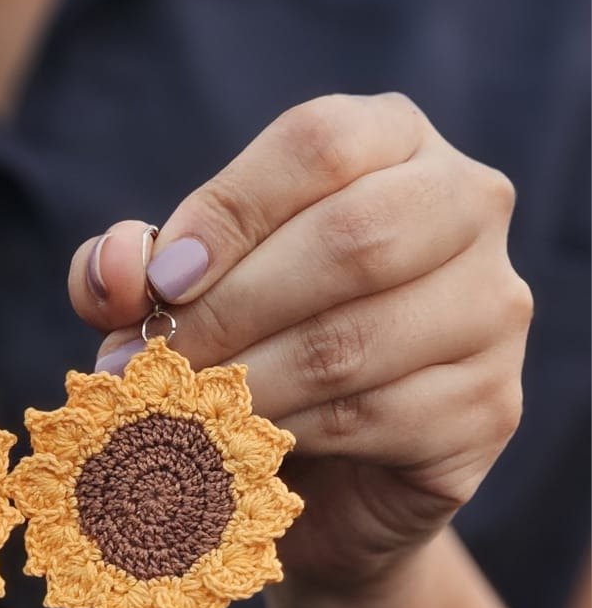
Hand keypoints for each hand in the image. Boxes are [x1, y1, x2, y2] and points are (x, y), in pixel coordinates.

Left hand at [69, 93, 530, 589]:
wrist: (324, 466)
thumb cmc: (247, 341)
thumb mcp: (175, 290)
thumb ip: (126, 266)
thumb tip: (114, 271)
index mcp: (393, 141)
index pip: (319, 143)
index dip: (227, 212)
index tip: (160, 284)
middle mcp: (467, 205)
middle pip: (352, 239)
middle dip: (229, 309)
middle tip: (153, 362)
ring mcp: (492, 308)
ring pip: (354, 341)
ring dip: (244, 383)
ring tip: (179, 407)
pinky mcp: (488, 406)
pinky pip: (373, 418)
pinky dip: (287, 434)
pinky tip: (245, 442)